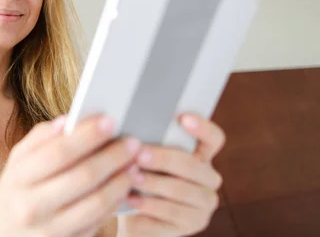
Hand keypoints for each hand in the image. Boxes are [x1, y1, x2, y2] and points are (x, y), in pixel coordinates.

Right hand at [0, 115, 141, 236]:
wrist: (6, 236)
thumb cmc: (18, 189)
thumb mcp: (19, 161)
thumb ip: (41, 137)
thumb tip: (68, 121)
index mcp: (19, 178)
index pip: (59, 152)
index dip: (88, 136)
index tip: (110, 121)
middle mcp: (32, 206)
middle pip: (83, 176)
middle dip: (113, 156)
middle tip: (133, 142)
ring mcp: (50, 229)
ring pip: (97, 203)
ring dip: (121, 181)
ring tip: (134, 164)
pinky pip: (99, 221)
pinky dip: (116, 201)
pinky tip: (124, 186)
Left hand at [124, 114, 225, 236]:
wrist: (133, 216)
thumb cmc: (137, 178)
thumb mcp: (142, 159)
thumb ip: (145, 144)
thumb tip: (130, 128)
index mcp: (201, 156)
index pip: (213, 139)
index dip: (202, 127)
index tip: (182, 117)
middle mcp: (208, 180)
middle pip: (193, 165)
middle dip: (163, 158)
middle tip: (139, 154)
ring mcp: (204, 205)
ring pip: (181, 190)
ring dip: (153, 182)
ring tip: (130, 177)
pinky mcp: (193, 225)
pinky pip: (172, 214)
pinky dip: (148, 205)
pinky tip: (131, 199)